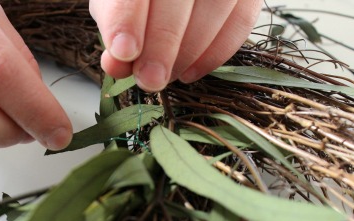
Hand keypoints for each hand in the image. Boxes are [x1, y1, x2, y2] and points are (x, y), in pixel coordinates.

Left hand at [90, 0, 262, 91]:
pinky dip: (215, 54)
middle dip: (162, 45)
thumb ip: (113, 30)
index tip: (124, 51)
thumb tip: (116, 65)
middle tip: (149, 79)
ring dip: (188, 53)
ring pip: (215, 8)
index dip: (128, 18)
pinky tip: (189, 72)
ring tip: (165, 77)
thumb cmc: (138, 0)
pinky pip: (241, 21)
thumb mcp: (115, 3)